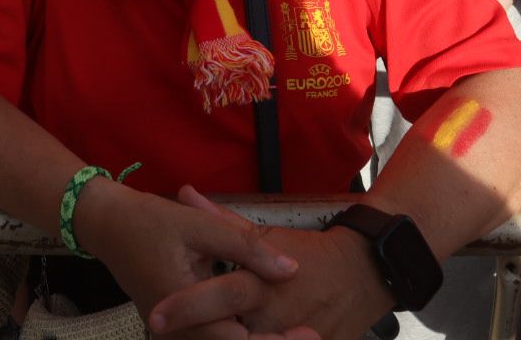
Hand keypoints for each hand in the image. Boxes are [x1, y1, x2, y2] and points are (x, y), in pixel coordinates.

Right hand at [76, 181, 304, 338]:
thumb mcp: (201, 226)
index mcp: (182, 310)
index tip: (310, 334)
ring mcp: (173, 335)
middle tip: (313, 336)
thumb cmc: (152, 221)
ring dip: (256, 339)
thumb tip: (292, 269)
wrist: (107, 225)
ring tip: (295, 333)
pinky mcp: (174, 330)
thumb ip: (247, 249)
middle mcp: (176, 333)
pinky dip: (237, 334)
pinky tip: (265, 329)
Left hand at [151, 190, 390, 339]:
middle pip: (229, 335)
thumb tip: (186, 194)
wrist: (364, 274)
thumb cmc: (311, 252)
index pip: (221, 297)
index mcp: (264, 285)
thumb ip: (223, 221)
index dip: (188, 307)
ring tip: (185, 338)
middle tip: (161, 332)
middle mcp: (274, 318)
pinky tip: (224, 339)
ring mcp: (289, 338)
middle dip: (194, 335)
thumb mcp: (268, 232)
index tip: (156, 314)